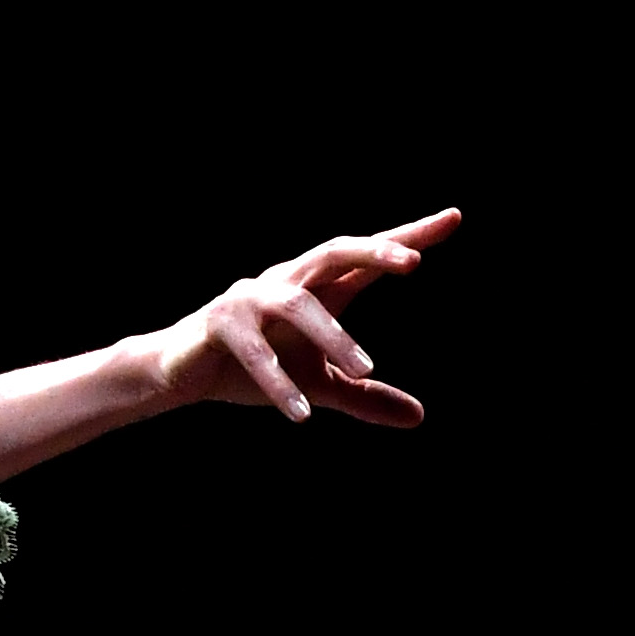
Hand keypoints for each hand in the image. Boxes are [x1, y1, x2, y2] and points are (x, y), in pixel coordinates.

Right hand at [150, 207, 460, 425]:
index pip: (366, 258)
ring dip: (333, 335)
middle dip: (373, 250)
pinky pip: (253, 350)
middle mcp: (285, 282)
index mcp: (314, 287)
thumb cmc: (253, 365)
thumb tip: (420, 417)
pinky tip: (301, 412)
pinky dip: (277, 380)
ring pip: (297, 305)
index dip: (408, 237)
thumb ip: (365, 396)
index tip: (453, 219)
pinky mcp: (219, 325)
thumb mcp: (318, 383)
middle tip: (414, 260)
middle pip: (333, 251)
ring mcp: (249, 299)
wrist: (181, 372)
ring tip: (363, 368)